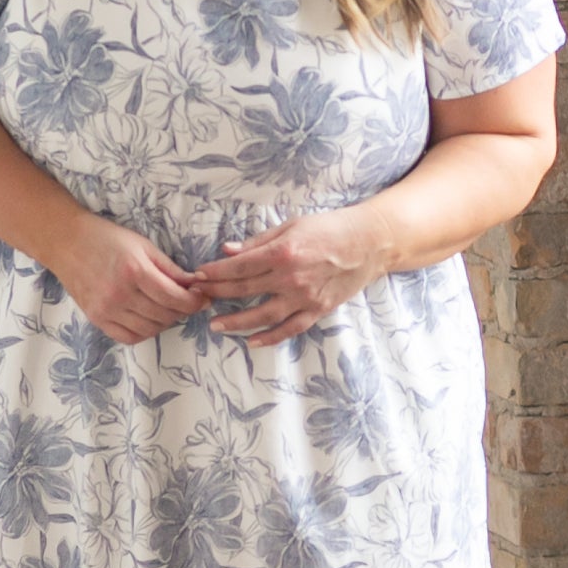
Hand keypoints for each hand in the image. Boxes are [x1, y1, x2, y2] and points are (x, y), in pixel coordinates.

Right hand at [53, 213, 205, 345]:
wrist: (66, 242)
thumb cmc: (106, 238)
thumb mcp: (143, 245)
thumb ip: (170, 268)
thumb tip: (195, 285)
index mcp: (134, 271)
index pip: (174, 298)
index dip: (194, 302)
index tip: (202, 299)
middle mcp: (120, 294)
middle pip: (164, 316)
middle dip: (182, 311)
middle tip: (186, 301)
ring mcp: (107, 310)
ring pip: (150, 329)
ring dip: (165, 322)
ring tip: (168, 308)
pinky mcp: (97, 319)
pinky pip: (128, 337)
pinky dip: (144, 332)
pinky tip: (148, 319)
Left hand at [187, 208, 391, 347]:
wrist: (370, 243)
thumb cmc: (330, 228)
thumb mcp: (292, 226)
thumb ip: (259, 241)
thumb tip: (228, 250)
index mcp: (283, 252)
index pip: (239, 266)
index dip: (215, 272)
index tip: (198, 276)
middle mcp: (291, 277)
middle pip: (244, 290)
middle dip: (217, 294)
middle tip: (197, 299)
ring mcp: (304, 297)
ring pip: (263, 315)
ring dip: (236, 322)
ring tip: (216, 327)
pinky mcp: (318, 309)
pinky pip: (290, 328)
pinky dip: (270, 337)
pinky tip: (252, 342)